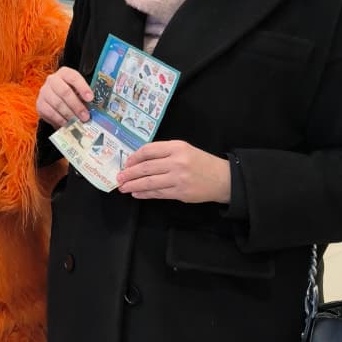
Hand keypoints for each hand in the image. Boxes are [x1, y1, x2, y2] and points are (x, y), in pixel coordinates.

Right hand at [36, 67, 92, 127]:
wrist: (54, 98)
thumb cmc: (71, 93)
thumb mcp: (78, 91)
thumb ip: (84, 96)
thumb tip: (94, 109)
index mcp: (64, 73)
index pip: (74, 77)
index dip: (83, 88)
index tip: (90, 98)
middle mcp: (52, 80)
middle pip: (64, 92)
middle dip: (76, 106)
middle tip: (85, 116)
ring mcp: (44, 92)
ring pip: (57, 104)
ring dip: (70, 115)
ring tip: (78, 122)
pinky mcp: (40, 104)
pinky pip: (50, 113)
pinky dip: (61, 120)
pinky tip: (68, 124)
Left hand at [117, 140, 231, 202]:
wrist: (222, 178)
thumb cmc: (200, 162)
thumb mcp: (184, 149)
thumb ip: (163, 152)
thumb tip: (138, 161)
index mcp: (176, 147)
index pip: (148, 151)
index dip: (134, 158)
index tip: (126, 163)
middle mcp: (177, 161)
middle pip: (146, 167)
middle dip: (129, 174)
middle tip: (119, 177)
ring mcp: (178, 178)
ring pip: (149, 182)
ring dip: (133, 186)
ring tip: (123, 187)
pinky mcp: (180, 193)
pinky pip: (158, 193)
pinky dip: (145, 194)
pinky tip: (137, 194)